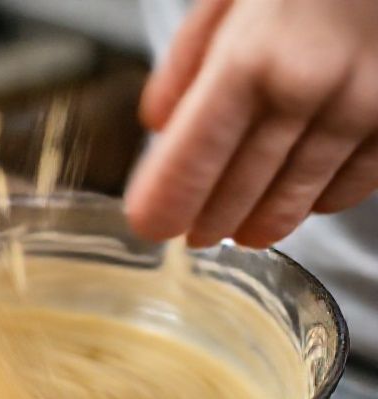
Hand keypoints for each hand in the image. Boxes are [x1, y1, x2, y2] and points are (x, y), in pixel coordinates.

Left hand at [127, 0, 377, 247]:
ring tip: (238, 232)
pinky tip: (298, 199)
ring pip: (298, 197)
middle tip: (191, 234)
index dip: (168, 201)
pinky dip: (318, 199)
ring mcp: (362, 109)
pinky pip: (352, 185)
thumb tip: (158, 123)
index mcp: (250, 56)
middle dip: (209, 220)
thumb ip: (188, 59)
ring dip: (261, 223)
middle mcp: (307, 90)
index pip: (194, 157)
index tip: (149, 225)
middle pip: (242, 187)